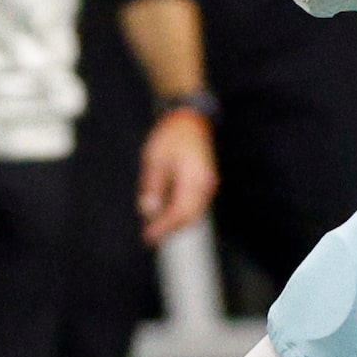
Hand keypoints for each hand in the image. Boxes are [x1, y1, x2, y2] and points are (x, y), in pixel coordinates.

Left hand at [138, 108, 218, 244]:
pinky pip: (195, 206)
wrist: (190, 119)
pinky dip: (181, 214)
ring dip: (176, 223)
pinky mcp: (206, 184)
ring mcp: (208, 185)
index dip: (164, 227)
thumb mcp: (155, 159)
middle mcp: (206, 185)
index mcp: (194, 179)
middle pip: (190, 218)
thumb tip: (148, 211)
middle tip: (149, 237)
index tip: (148, 236)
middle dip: (170, 229)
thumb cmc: (171, 136)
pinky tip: (166, 215)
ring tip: (155, 229)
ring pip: (194, 214)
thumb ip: (153, 186)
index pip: (180, 212)